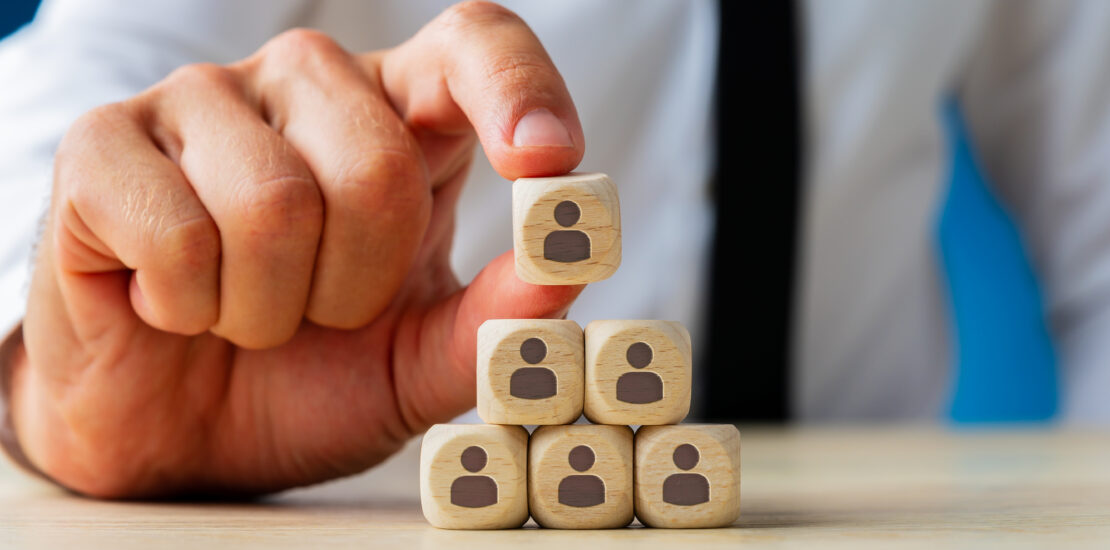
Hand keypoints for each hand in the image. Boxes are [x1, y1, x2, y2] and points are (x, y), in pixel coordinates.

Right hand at [11, 1, 584, 497]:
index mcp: (400, 118)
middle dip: (359, 285)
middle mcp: (306, 86)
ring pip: (276, 202)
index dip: (518, 89)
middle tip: (321, 314)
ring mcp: (202, 101)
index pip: (474, 45)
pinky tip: (176, 302)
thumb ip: (494, 320)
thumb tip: (567, 265)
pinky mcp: (105, 143)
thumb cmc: (308, 378)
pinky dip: (192, 306)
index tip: (548, 164)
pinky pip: (181, 231)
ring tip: (249, 313)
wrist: (182, 432)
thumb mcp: (418, 363)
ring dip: (273, 306)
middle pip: (378, 164)